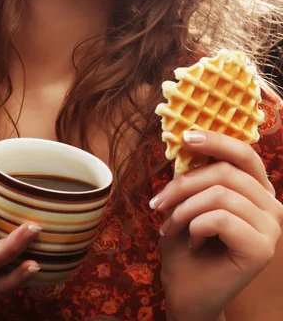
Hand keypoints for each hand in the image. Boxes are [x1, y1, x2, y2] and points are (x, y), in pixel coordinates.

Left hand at [150, 130, 282, 320]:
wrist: (187, 291)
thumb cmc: (186, 244)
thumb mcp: (187, 199)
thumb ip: (195, 172)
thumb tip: (188, 138)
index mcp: (256, 189)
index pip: (244, 153)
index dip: (216, 140)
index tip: (186, 137)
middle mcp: (271, 205)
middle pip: (226, 171)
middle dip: (184, 184)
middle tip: (158, 202)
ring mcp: (271, 227)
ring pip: (221, 194)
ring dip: (184, 210)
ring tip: (172, 227)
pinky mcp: (262, 248)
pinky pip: (221, 219)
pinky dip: (196, 227)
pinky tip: (192, 242)